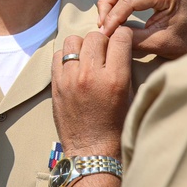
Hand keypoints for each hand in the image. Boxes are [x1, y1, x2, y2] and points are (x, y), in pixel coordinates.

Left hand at [52, 28, 131, 157]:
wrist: (92, 150)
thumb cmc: (116, 126)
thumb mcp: (130, 95)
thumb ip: (124, 68)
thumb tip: (120, 45)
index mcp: (115, 79)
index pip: (120, 38)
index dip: (123, 36)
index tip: (122, 42)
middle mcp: (91, 75)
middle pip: (96, 36)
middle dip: (103, 42)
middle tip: (104, 55)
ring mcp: (70, 78)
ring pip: (74, 40)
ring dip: (82, 46)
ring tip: (87, 59)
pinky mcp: (56, 84)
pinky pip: (57, 54)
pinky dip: (66, 57)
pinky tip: (74, 68)